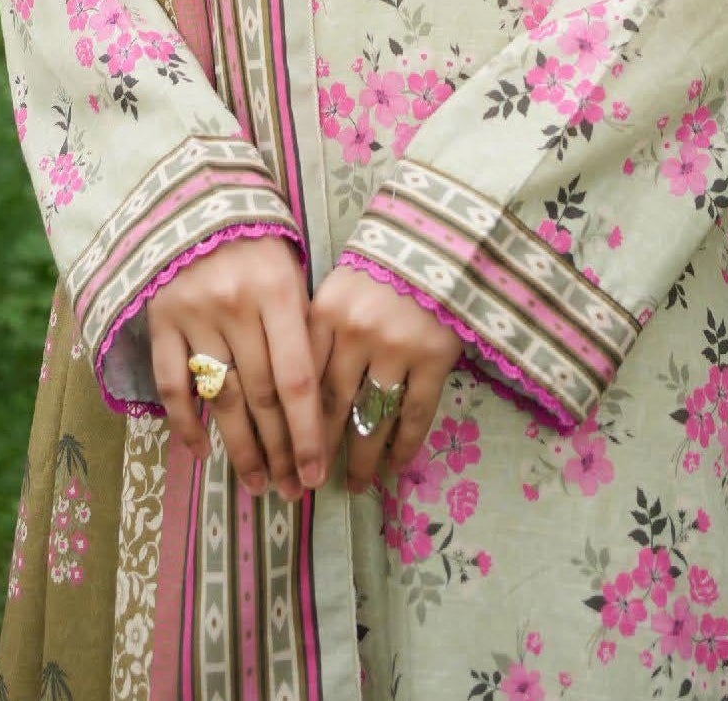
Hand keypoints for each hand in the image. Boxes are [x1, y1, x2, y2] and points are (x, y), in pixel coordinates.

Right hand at [146, 235, 324, 503]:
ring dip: (240, 448)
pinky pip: (171, 383)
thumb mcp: (293, 272)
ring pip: (221, 397)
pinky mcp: (159, 320)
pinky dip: (186, 422)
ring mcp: (194, 314)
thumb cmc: (258, 242)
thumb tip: (319, 405)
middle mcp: (236, 306)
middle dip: (280, 450)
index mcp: (280, 291)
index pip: (297, 379)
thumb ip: (302, 329)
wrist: (196, 201)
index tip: (317, 474)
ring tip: (257, 484)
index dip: (308, 433)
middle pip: (261, 396)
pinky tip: (201, 453)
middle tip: (291, 490)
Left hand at [306, 265, 464, 493]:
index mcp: (324, 312)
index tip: (286, 455)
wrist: (441, 243)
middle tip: (312, 483)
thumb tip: (294, 397)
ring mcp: (396, 346)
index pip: (301, 380)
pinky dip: (404, 446)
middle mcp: (355, 332)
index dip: (293, 424)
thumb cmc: (382, 266)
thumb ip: (318, 334)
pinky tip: (394, 467)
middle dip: (321, 450)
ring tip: (356, 484)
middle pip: (332, 404)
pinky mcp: (434, 358)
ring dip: (361, 457)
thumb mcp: (338, 289)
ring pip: (371, 416)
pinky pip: (415, 414)